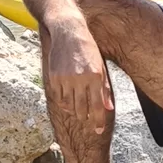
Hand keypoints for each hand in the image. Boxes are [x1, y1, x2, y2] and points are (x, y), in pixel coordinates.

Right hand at [41, 19, 113, 133]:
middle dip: (85, 118)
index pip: (97, 106)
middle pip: (82, 109)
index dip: (97, 121)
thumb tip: (108, 108)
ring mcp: (65, 78)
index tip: (98, 130)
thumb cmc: (88, 49)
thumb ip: (104, 89)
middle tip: (87, 120)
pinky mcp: (54, 77)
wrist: (68, 32)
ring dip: (74, 111)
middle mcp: (80, 78)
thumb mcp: (101, 67)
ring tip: (78, 110)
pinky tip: (68, 101)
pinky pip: (59, 98)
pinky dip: (64, 103)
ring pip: (69, 106)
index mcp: (95, 76)